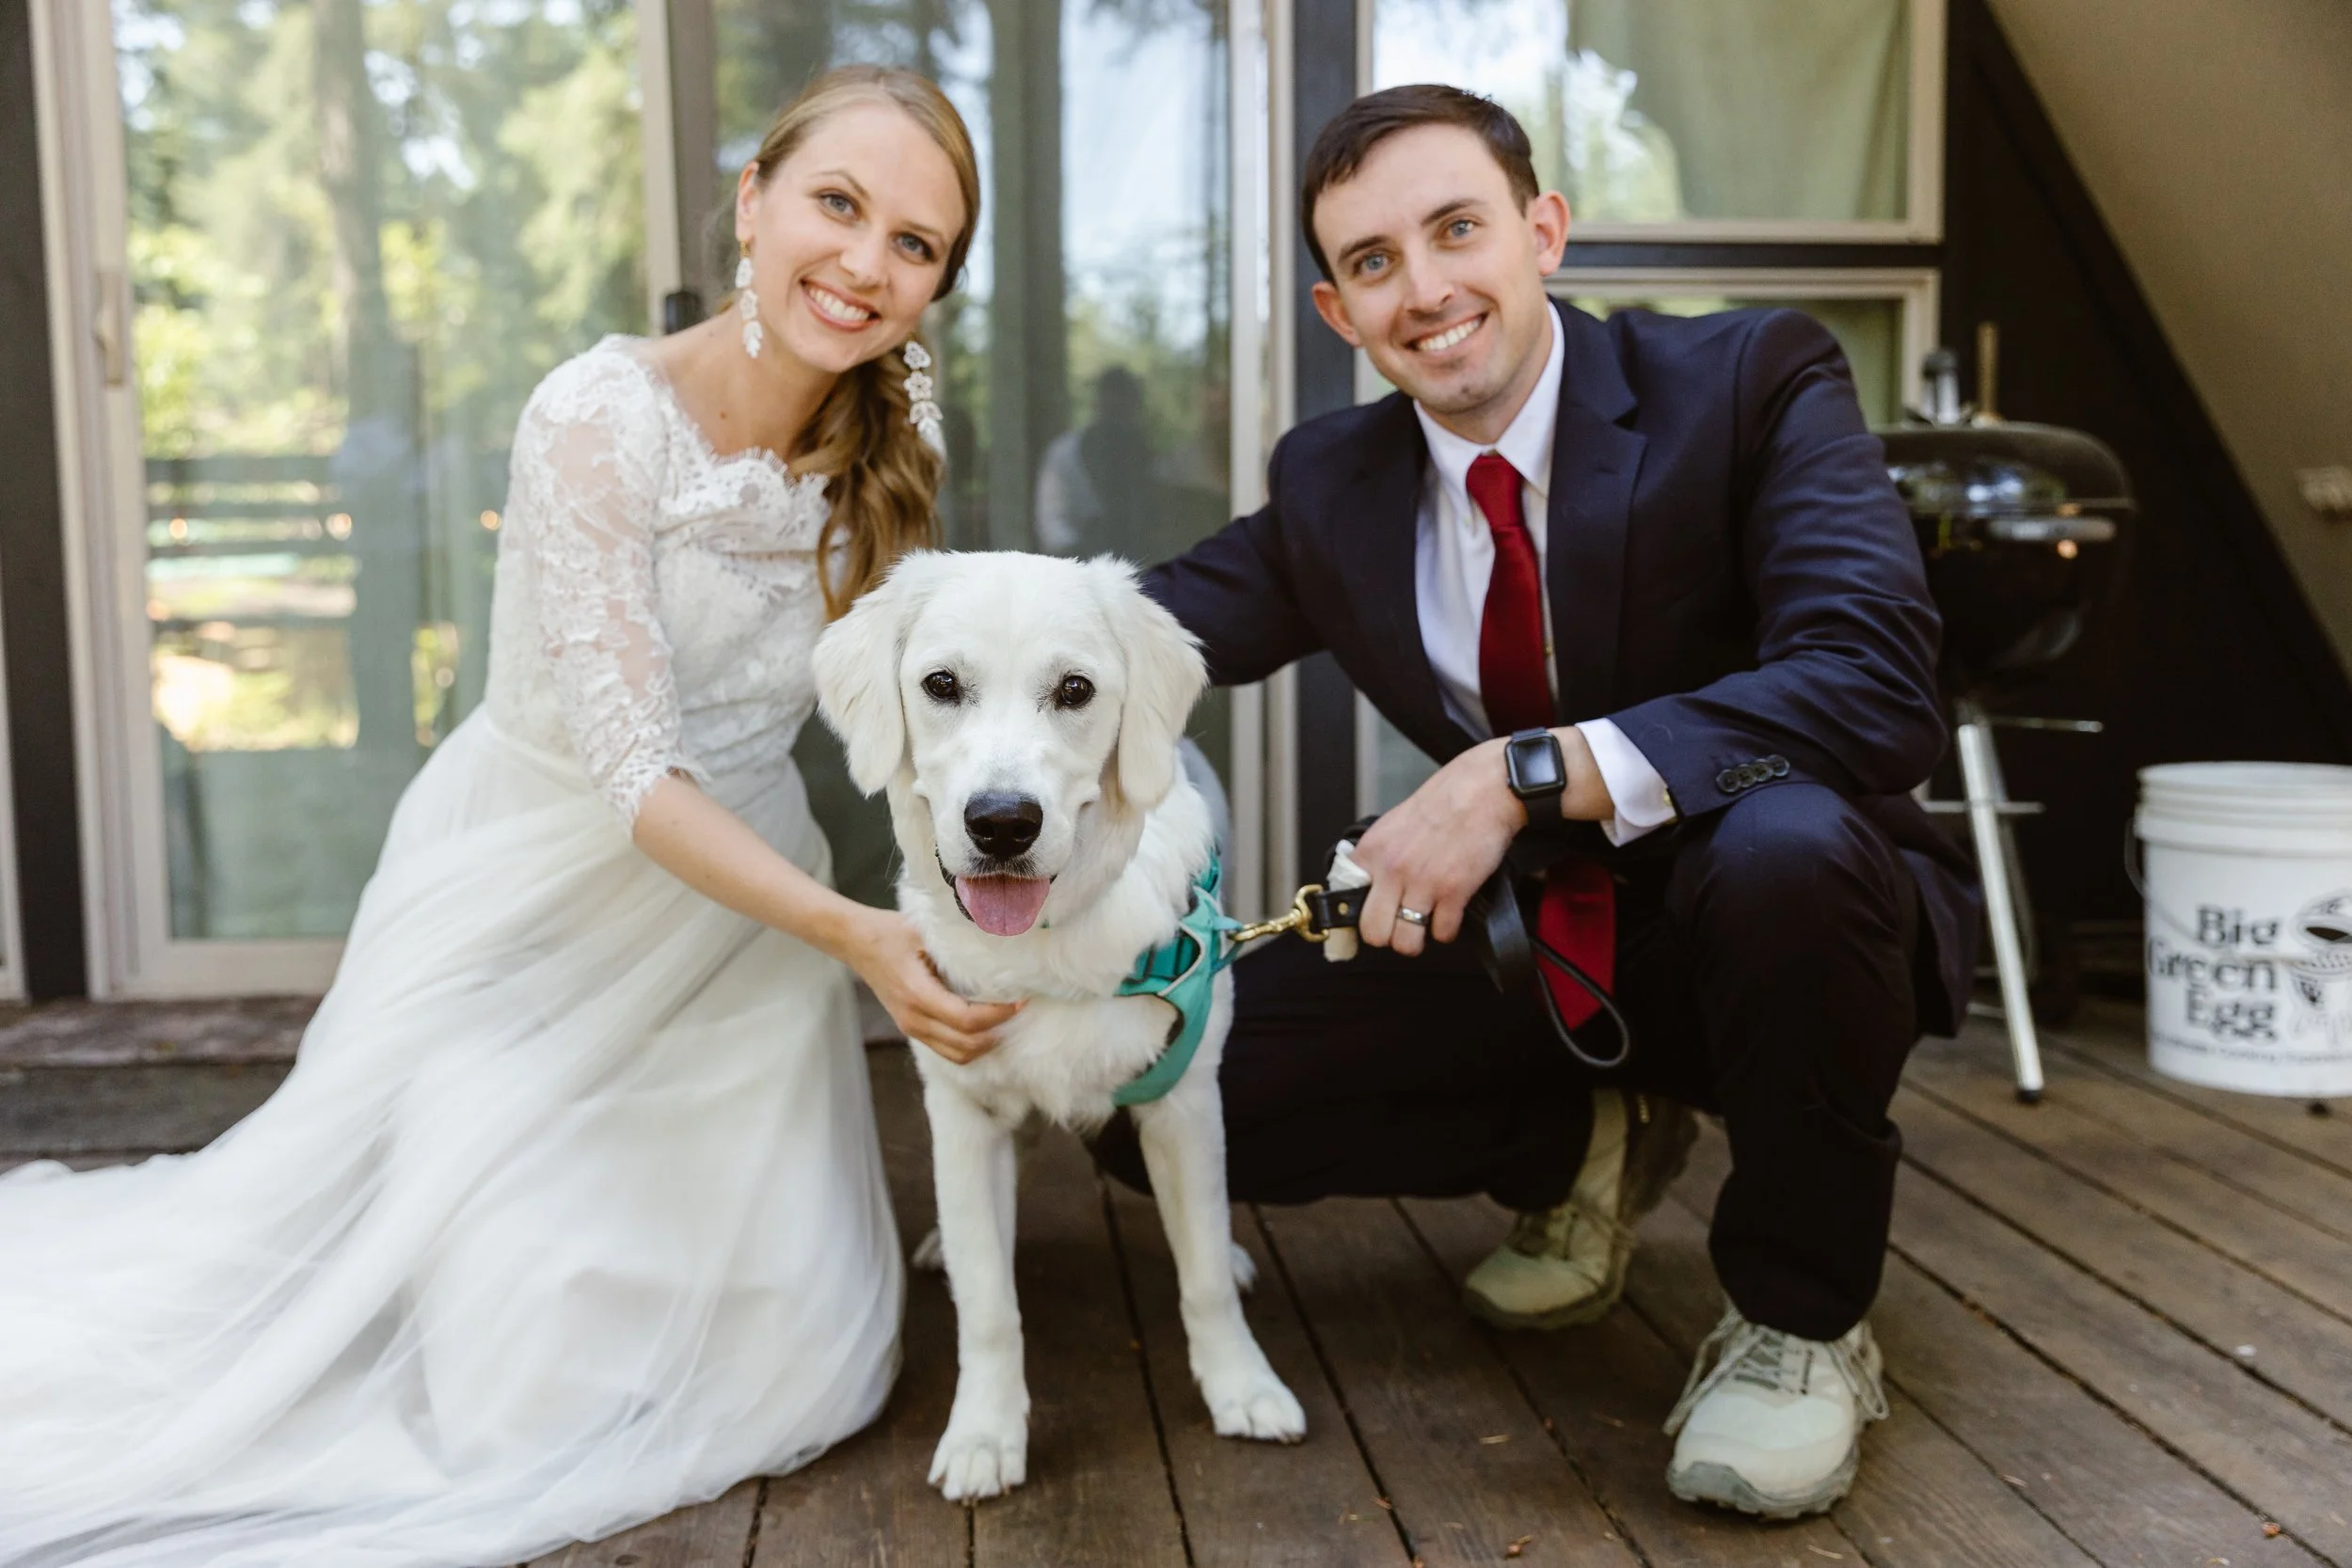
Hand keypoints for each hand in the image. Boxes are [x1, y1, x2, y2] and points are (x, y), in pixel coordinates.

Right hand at [836, 907, 1019, 1063]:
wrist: (855, 942)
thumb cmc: (890, 932)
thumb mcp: (924, 932)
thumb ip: (958, 945)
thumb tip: (998, 950)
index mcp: (918, 994)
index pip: (967, 1019)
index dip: (998, 1015)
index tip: (1020, 1000)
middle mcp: (914, 1018)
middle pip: (966, 1045)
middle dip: (998, 1032)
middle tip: (1018, 1011)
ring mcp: (911, 1027)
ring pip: (957, 1055)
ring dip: (985, 1044)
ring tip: (1005, 1021)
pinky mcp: (911, 1028)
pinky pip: (946, 1049)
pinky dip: (969, 1044)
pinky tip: (984, 1025)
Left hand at [1353, 738, 1525, 957]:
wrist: (1485, 789)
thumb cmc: (1445, 801)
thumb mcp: (1395, 824)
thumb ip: (1379, 856)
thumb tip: (1369, 885)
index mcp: (1373, 851)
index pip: (1346, 901)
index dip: (1357, 917)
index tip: (1365, 922)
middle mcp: (1392, 869)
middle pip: (1373, 933)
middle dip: (1387, 936)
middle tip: (1399, 926)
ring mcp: (1423, 883)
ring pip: (1405, 943)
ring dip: (1417, 939)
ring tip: (1425, 924)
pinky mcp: (1454, 892)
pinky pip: (1442, 933)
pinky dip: (1447, 930)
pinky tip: (1450, 914)